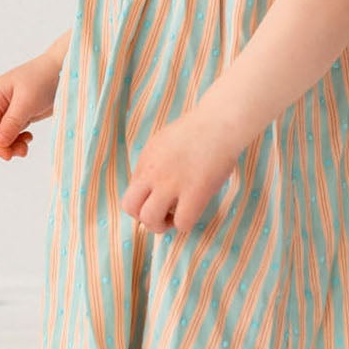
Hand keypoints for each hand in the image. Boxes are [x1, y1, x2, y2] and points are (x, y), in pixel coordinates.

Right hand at [0, 50, 60, 160]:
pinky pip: (11, 134)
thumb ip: (12, 122)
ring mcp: (8, 110)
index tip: (9, 155)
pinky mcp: (20, 116)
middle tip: (21, 151)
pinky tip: (29, 138)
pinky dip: (17, 141)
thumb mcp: (27, 101)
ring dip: (10, 145)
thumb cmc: (44, 79)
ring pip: (0, 136)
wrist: (63, 69)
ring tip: (26, 147)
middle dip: (1, 146)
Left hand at [120, 109, 243, 234]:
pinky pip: (182, 222)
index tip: (157, 202)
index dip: (141, 205)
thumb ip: (152, 166)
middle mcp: (154, 174)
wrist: (219, 123)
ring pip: (150, 219)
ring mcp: (173, 184)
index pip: (128, 195)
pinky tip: (192, 211)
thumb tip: (149, 188)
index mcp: (145, 162)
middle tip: (162, 214)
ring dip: (161, 225)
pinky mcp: (195, 192)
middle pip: (130, 208)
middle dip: (143, 218)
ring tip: (175, 216)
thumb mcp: (161, 143)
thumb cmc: (196, 131)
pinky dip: (185, 224)